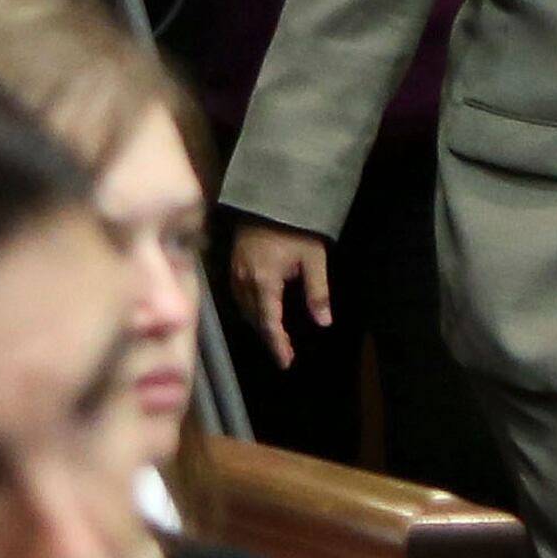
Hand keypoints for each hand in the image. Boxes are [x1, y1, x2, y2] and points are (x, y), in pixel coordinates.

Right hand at [231, 222, 334, 367]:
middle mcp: (244, 280)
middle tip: (284, 354)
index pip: (269, 323)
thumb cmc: (297, 226)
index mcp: (264, 282)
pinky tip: (260, 312)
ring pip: (243, 309)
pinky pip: (237, 295)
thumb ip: (318, 292)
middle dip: (269, 337)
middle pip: (254, 319)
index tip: (285, 362)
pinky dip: (249, 309)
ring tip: (275, 337)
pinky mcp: (232, 263)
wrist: (272, 195)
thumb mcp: (314, 259)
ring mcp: (235, 271)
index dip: (277, 345)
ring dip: (258, 324)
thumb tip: (324, 322)